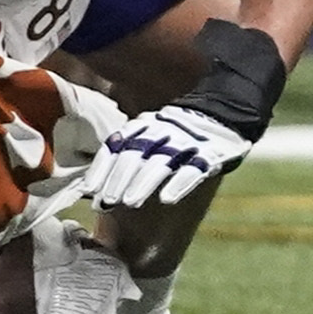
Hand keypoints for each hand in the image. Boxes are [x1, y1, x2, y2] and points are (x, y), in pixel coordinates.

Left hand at [91, 105, 251, 208]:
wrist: (222, 111)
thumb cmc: (173, 133)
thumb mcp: (147, 134)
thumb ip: (124, 153)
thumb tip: (93, 187)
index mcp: (143, 125)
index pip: (117, 145)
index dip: (103, 168)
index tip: (89, 190)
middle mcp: (161, 131)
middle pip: (136, 154)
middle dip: (120, 178)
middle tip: (106, 201)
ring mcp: (186, 141)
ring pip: (160, 162)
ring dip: (144, 182)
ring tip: (130, 203)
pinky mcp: (209, 153)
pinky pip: (193, 169)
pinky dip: (179, 183)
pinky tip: (167, 199)